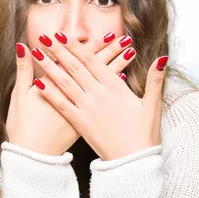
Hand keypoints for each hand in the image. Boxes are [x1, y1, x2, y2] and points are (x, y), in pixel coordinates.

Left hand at [30, 32, 168, 160]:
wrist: (132, 162)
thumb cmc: (143, 134)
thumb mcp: (153, 105)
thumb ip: (155, 80)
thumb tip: (162, 59)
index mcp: (116, 88)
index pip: (93, 61)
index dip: (77, 47)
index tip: (64, 35)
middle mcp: (99, 95)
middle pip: (75, 67)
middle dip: (58, 50)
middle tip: (44, 36)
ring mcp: (87, 109)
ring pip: (65, 83)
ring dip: (50, 67)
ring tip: (36, 54)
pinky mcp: (80, 123)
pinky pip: (62, 104)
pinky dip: (50, 93)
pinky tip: (38, 83)